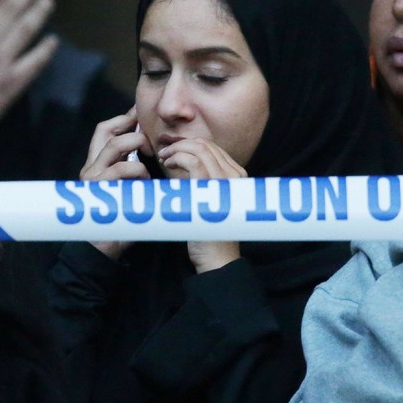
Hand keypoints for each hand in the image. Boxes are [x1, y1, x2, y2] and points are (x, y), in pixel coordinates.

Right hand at [80, 107, 150, 260]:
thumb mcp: (130, 189)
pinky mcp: (97, 189)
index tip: (143, 115)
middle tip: (150, 139)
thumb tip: (159, 152)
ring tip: (150, 161)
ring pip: (114, 145)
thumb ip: (137, 170)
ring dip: (136, 147)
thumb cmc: (121, 218)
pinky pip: (120, 169)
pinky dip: (138, 170)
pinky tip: (146, 181)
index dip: (124, 118)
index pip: (106, 129)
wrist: (104, 249)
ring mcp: (92, 177)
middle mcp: (90, 167)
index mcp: (97, 165)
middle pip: (106, 129)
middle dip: (130, 127)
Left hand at [158, 138, 244, 272]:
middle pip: (206, 144)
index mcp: (237, 176)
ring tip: (165, 158)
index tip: (172, 152)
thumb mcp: (209, 200)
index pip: (212, 148)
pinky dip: (178, 157)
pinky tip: (169, 164)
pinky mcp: (211, 189)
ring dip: (177, 149)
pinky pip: (193, 161)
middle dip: (181, 144)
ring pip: (200, 149)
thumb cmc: (209, 232)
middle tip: (165, 154)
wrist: (217, 258)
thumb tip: (182, 159)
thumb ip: (202, 181)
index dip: (189, 144)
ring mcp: (226, 181)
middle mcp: (236, 175)